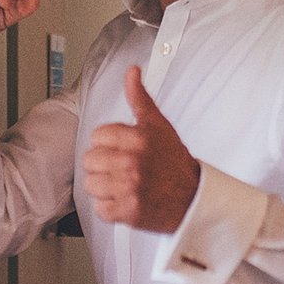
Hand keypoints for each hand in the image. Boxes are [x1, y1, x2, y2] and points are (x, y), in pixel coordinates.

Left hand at [81, 67, 199, 233]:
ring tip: (122, 184)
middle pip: (89, 160)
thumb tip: (132, 71)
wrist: (194, 198)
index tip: (120, 148)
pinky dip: (110, 207)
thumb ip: (140, 98)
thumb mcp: (159, 125)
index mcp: (138, 138)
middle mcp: (132, 162)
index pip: (97, 136)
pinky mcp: (128, 211)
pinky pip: (100, 208)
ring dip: (104, 186)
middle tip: (121, 168)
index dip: (106, 142)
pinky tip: (124, 199)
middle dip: (103, 164)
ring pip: (91, 184)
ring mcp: (129, 188)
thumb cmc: (174, 162)